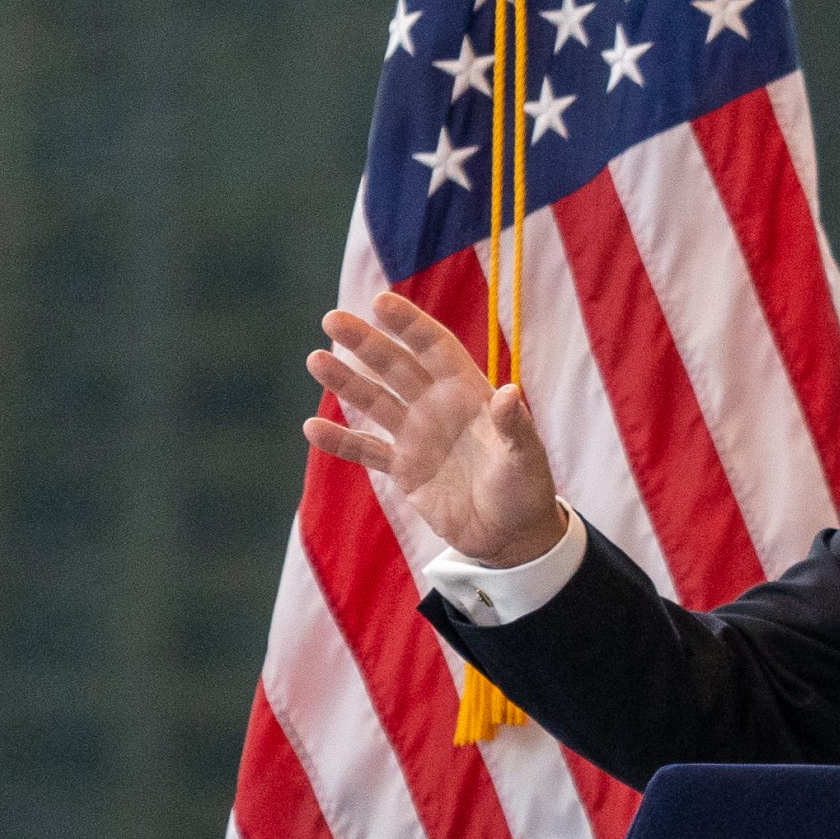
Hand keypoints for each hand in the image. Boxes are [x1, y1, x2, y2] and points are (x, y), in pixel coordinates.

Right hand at [302, 291, 565, 566]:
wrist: (512, 536)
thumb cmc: (527, 490)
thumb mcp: (525, 457)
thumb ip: (514, 426)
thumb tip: (508, 392)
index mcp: (470, 394)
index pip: (436, 349)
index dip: (410, 325)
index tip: (381, 302)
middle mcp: (440, 408)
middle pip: (397, 367)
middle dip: (366, 343)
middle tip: (332, 319)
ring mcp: (419, 437)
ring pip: (376, 401)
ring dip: (346, 382)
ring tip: (315, 360)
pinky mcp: (405, 469)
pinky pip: (367, 450)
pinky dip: (341, 440)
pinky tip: (313, 428)